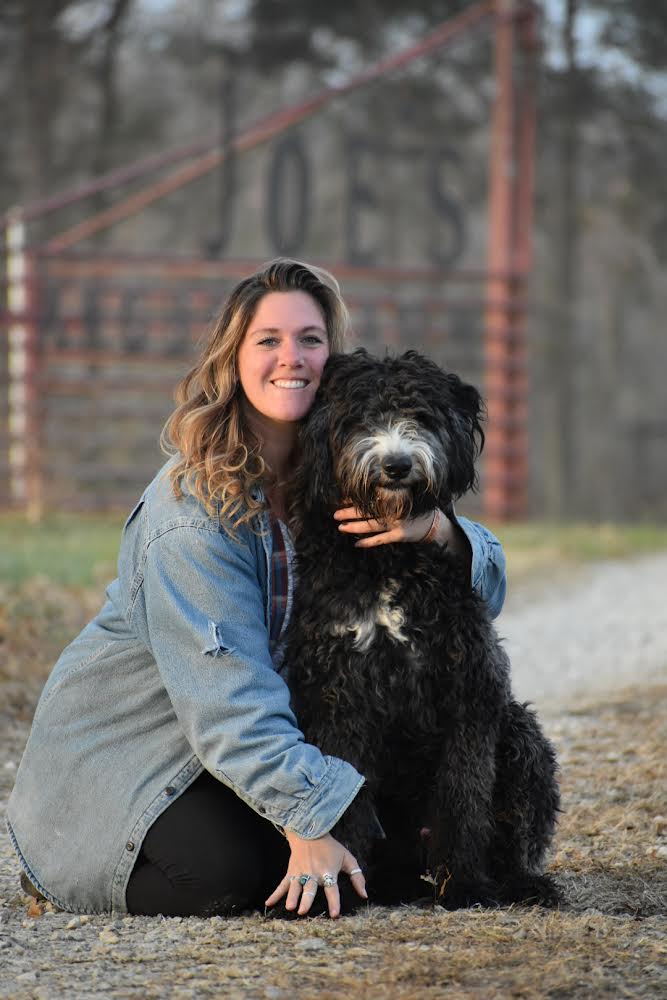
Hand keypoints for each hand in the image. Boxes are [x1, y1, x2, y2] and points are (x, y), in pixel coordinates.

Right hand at [265, 831, 366, 917]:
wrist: (310, 831)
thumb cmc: (331, 848)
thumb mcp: (347, 858)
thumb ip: (357, 877)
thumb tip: (364, 895)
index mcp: (328, 871)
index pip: (332, 889)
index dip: (334, 901)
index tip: (334, 914)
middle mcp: (313, 873)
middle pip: (310, 889)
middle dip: (306, 900)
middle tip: (303, 912)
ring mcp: (300, 872)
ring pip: (295, 887)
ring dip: (292, 897)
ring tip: (290, 908)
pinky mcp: (291, 872)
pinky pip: (282, 884)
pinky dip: (275, 894)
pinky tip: (268, 903)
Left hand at [334, 504, 449, 547]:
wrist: (433, 523)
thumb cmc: (413, 508)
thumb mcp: (402, 498)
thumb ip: (386, 496)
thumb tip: (365, 494)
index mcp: (393, 499)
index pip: (369, 499)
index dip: (354, 500)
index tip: (341, 500)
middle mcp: (393, 510)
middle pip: (367, 512)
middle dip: (349, 513)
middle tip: (335, 514)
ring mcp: (397, 524)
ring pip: (371, 526)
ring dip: (355, 527)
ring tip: (341, 527)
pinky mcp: (400, 536)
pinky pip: (381, 539)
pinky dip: (369, 542)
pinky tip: (357, 544)